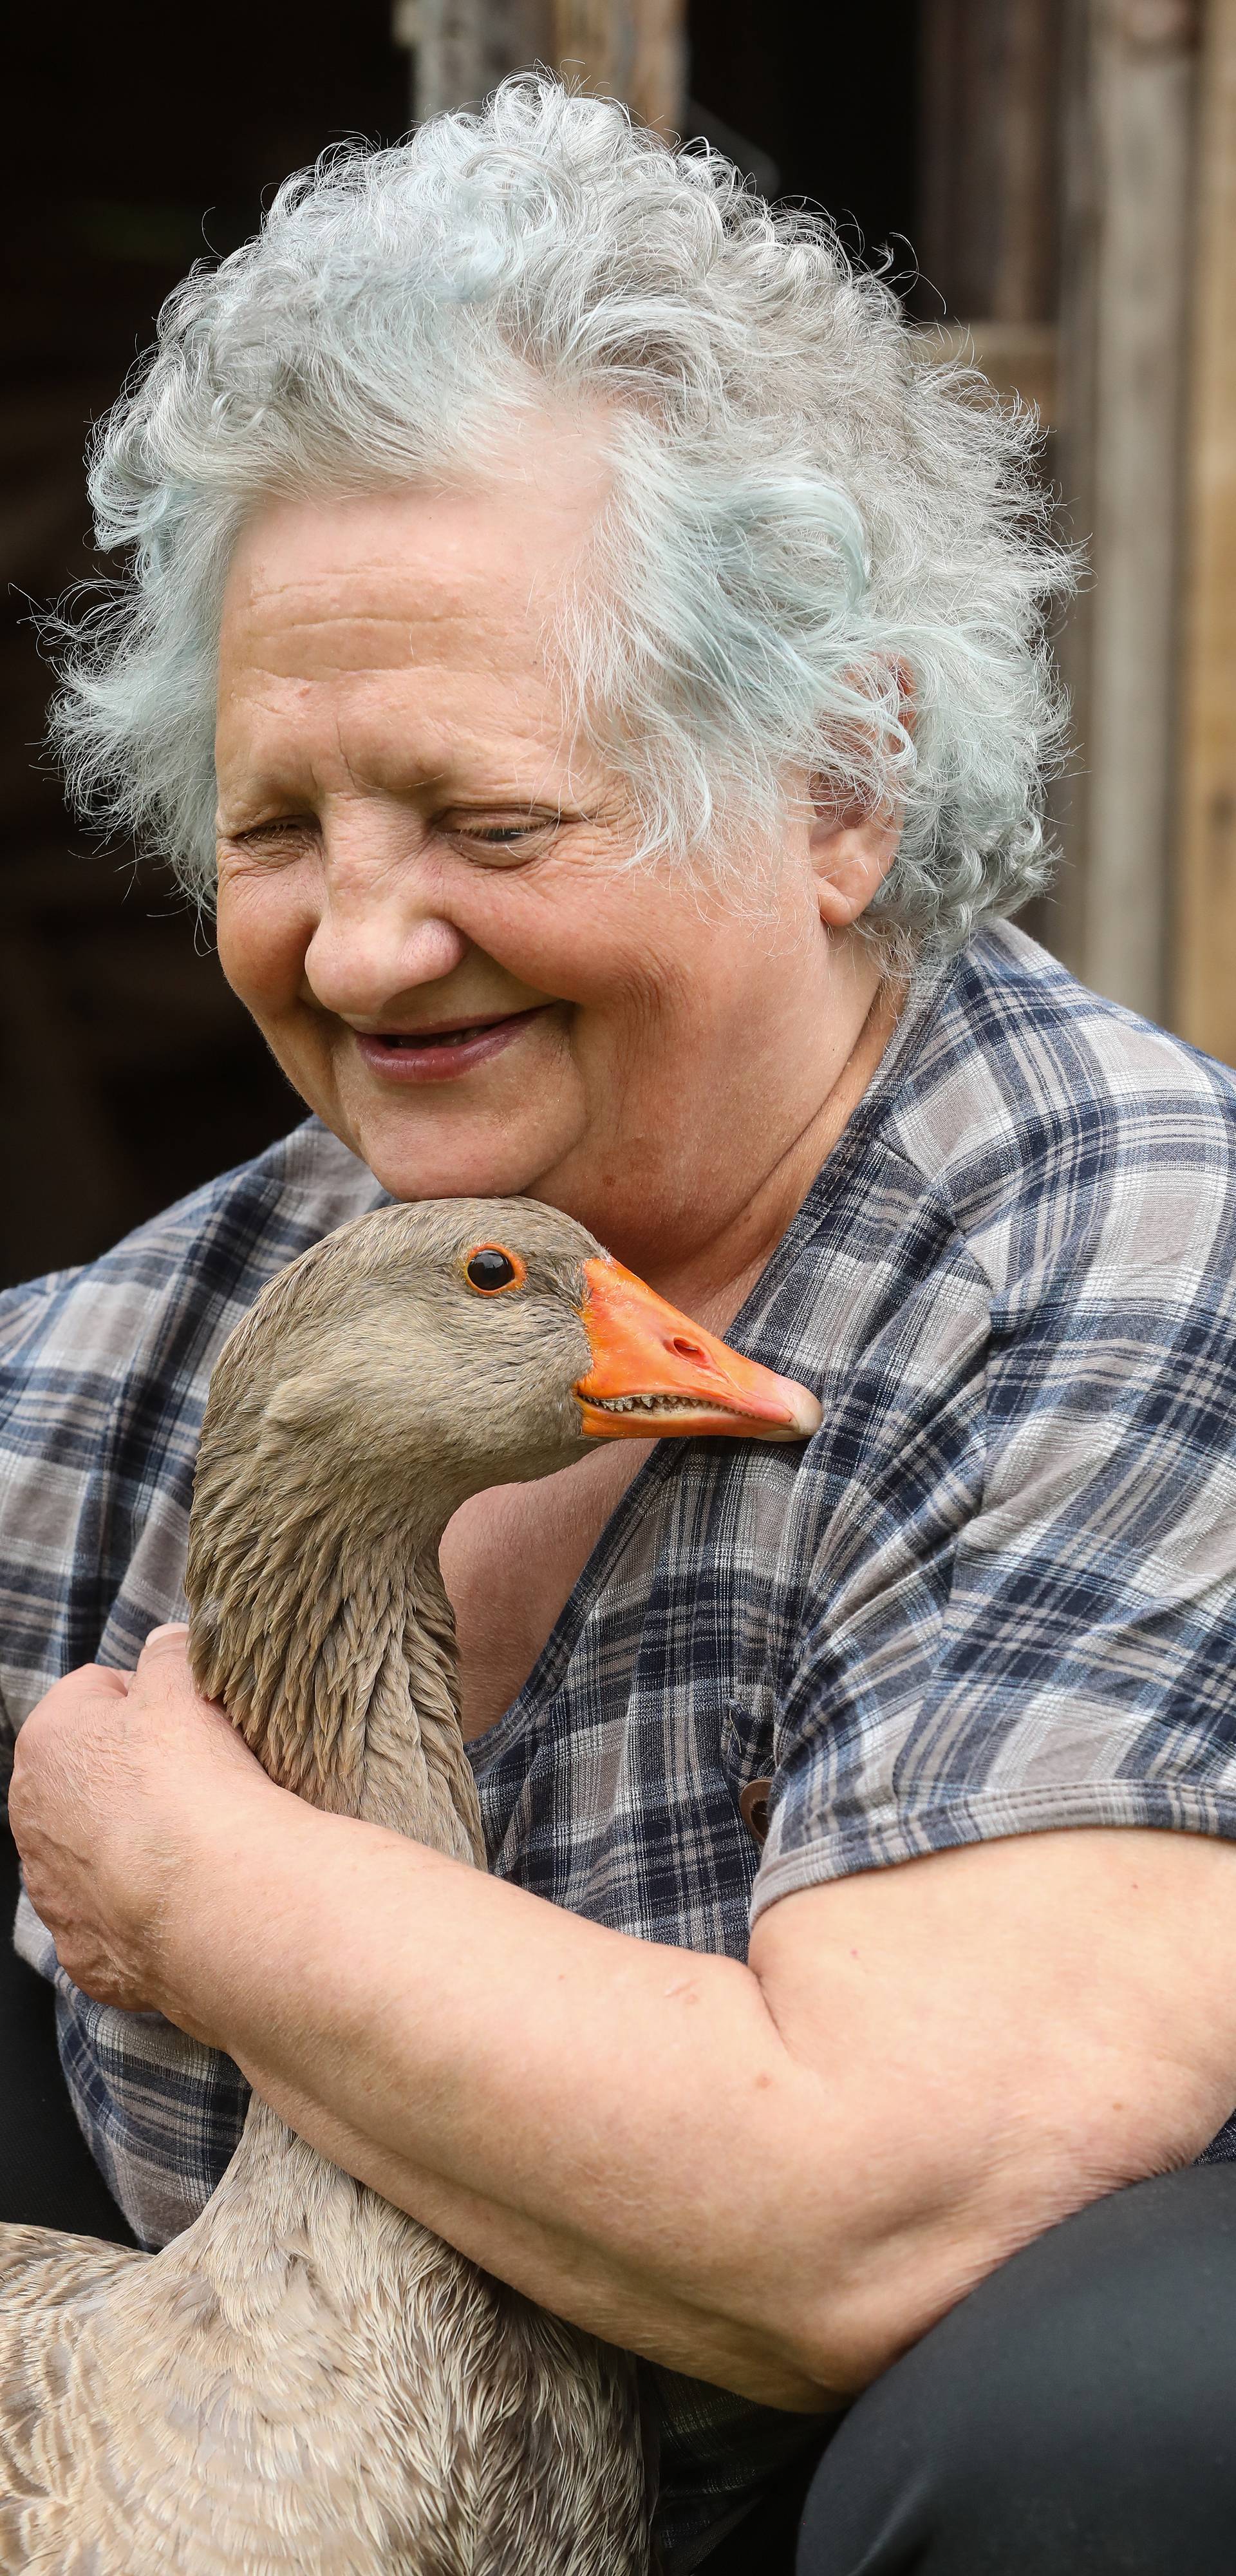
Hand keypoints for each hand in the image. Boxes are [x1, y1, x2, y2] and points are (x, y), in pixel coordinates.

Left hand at [9, 1626, 272, 2017]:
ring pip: (97, 1850)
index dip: (153, 1700)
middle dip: (137, 1774)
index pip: (97, 1694)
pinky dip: (147, 1908)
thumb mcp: (186, 1682)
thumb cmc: (193, 1783)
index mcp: (46, 1740)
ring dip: (137, 1841)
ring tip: (199, 1841)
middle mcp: (31, 1818)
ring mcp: (53, 1894)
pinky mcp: (85, 1952)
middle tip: (201, 1778)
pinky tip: (188, 1896)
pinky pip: (116, 1918)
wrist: (216, 1901)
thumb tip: (167, 1644)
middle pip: (91, 1777)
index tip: (193, 1719)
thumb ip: (170, 1652)